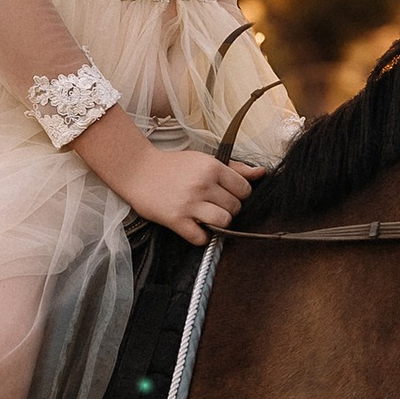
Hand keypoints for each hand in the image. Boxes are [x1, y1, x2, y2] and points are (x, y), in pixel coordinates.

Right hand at [123, 143, 252, 240]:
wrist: (137, 171)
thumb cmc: (173, 166)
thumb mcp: (204, 160)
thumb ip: (234, 168)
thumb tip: (262, 173)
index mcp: (212, 167)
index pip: (244, 190)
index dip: (239, 195)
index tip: (227, 195)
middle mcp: (203, 184)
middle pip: (235, 208)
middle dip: (228, 209)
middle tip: (213, 206)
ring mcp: (189, 203)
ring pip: (224, 222)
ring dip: (218, 224)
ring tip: (207, 218)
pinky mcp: (176, 220)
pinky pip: (201, 238)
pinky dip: (201, 236)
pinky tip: (195, 227)